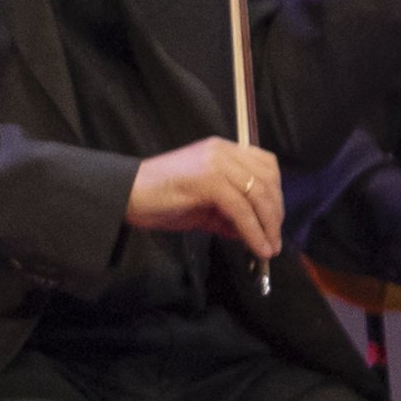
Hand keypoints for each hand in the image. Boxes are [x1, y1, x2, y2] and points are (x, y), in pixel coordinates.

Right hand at [125, 138, 282, 255]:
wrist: (124, 196)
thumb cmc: (160, 201)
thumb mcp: (204, 205)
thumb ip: (231, 212)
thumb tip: (257, 232)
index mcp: (223, 151)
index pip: (266, 166)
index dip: (276, 194)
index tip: (275, 221)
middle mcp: (223, 151)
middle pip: (267, 180)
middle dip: (275, 214)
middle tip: (274, 241)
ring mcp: (216, 163)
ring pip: (258, 194)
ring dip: (268, 226)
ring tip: (269, 249)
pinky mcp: (208, 180)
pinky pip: (241, 208)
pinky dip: (253, 231)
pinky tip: (257, 248)